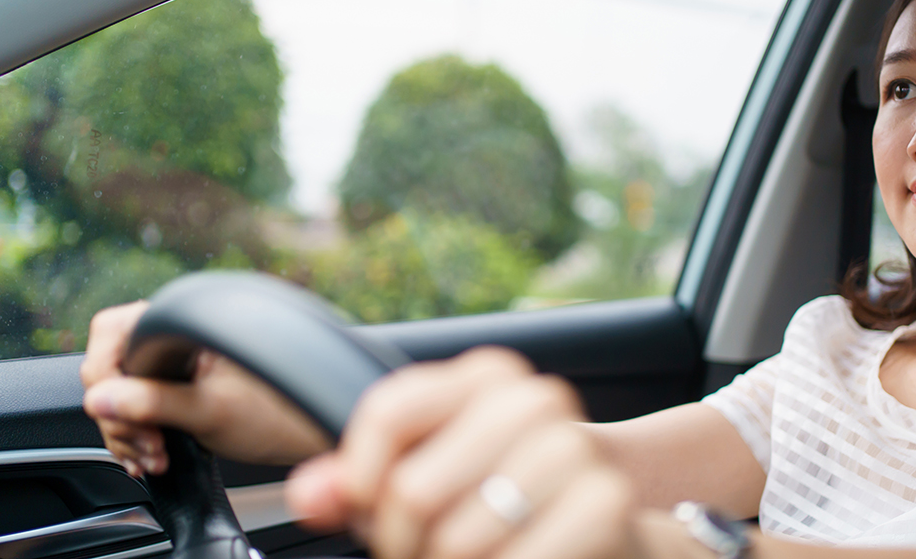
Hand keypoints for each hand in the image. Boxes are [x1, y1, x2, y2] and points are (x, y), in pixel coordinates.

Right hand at [80, 301, 330, 476]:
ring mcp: (174, 364)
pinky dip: (138, 435)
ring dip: (128, 432)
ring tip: (155, 459)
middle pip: (111, 368)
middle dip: (120, 415)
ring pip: (119, 394)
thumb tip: (100, 398)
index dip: (107, 376)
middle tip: (149, 447)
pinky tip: (152, 458)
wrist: (309, 432)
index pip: (112, 331)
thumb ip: (153, 402)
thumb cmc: (279, 412)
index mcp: (185, 323)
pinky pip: (137, 408)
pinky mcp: (176, 389)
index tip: (117, 414)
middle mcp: (176, 337)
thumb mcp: (210, 411)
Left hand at [284, 347, 642, 558]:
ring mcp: (573, 449)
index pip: (389, 413)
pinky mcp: (604, 503)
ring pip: (456, 540)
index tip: (369, 510)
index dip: (360, 481)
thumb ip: (360, 487)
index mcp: (487, 375)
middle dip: (404, 544)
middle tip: (425, 553)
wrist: (605, 532)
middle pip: (412, 489)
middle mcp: (534, 398)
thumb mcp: (427, 484)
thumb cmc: (504, 506)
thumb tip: (310, 495)